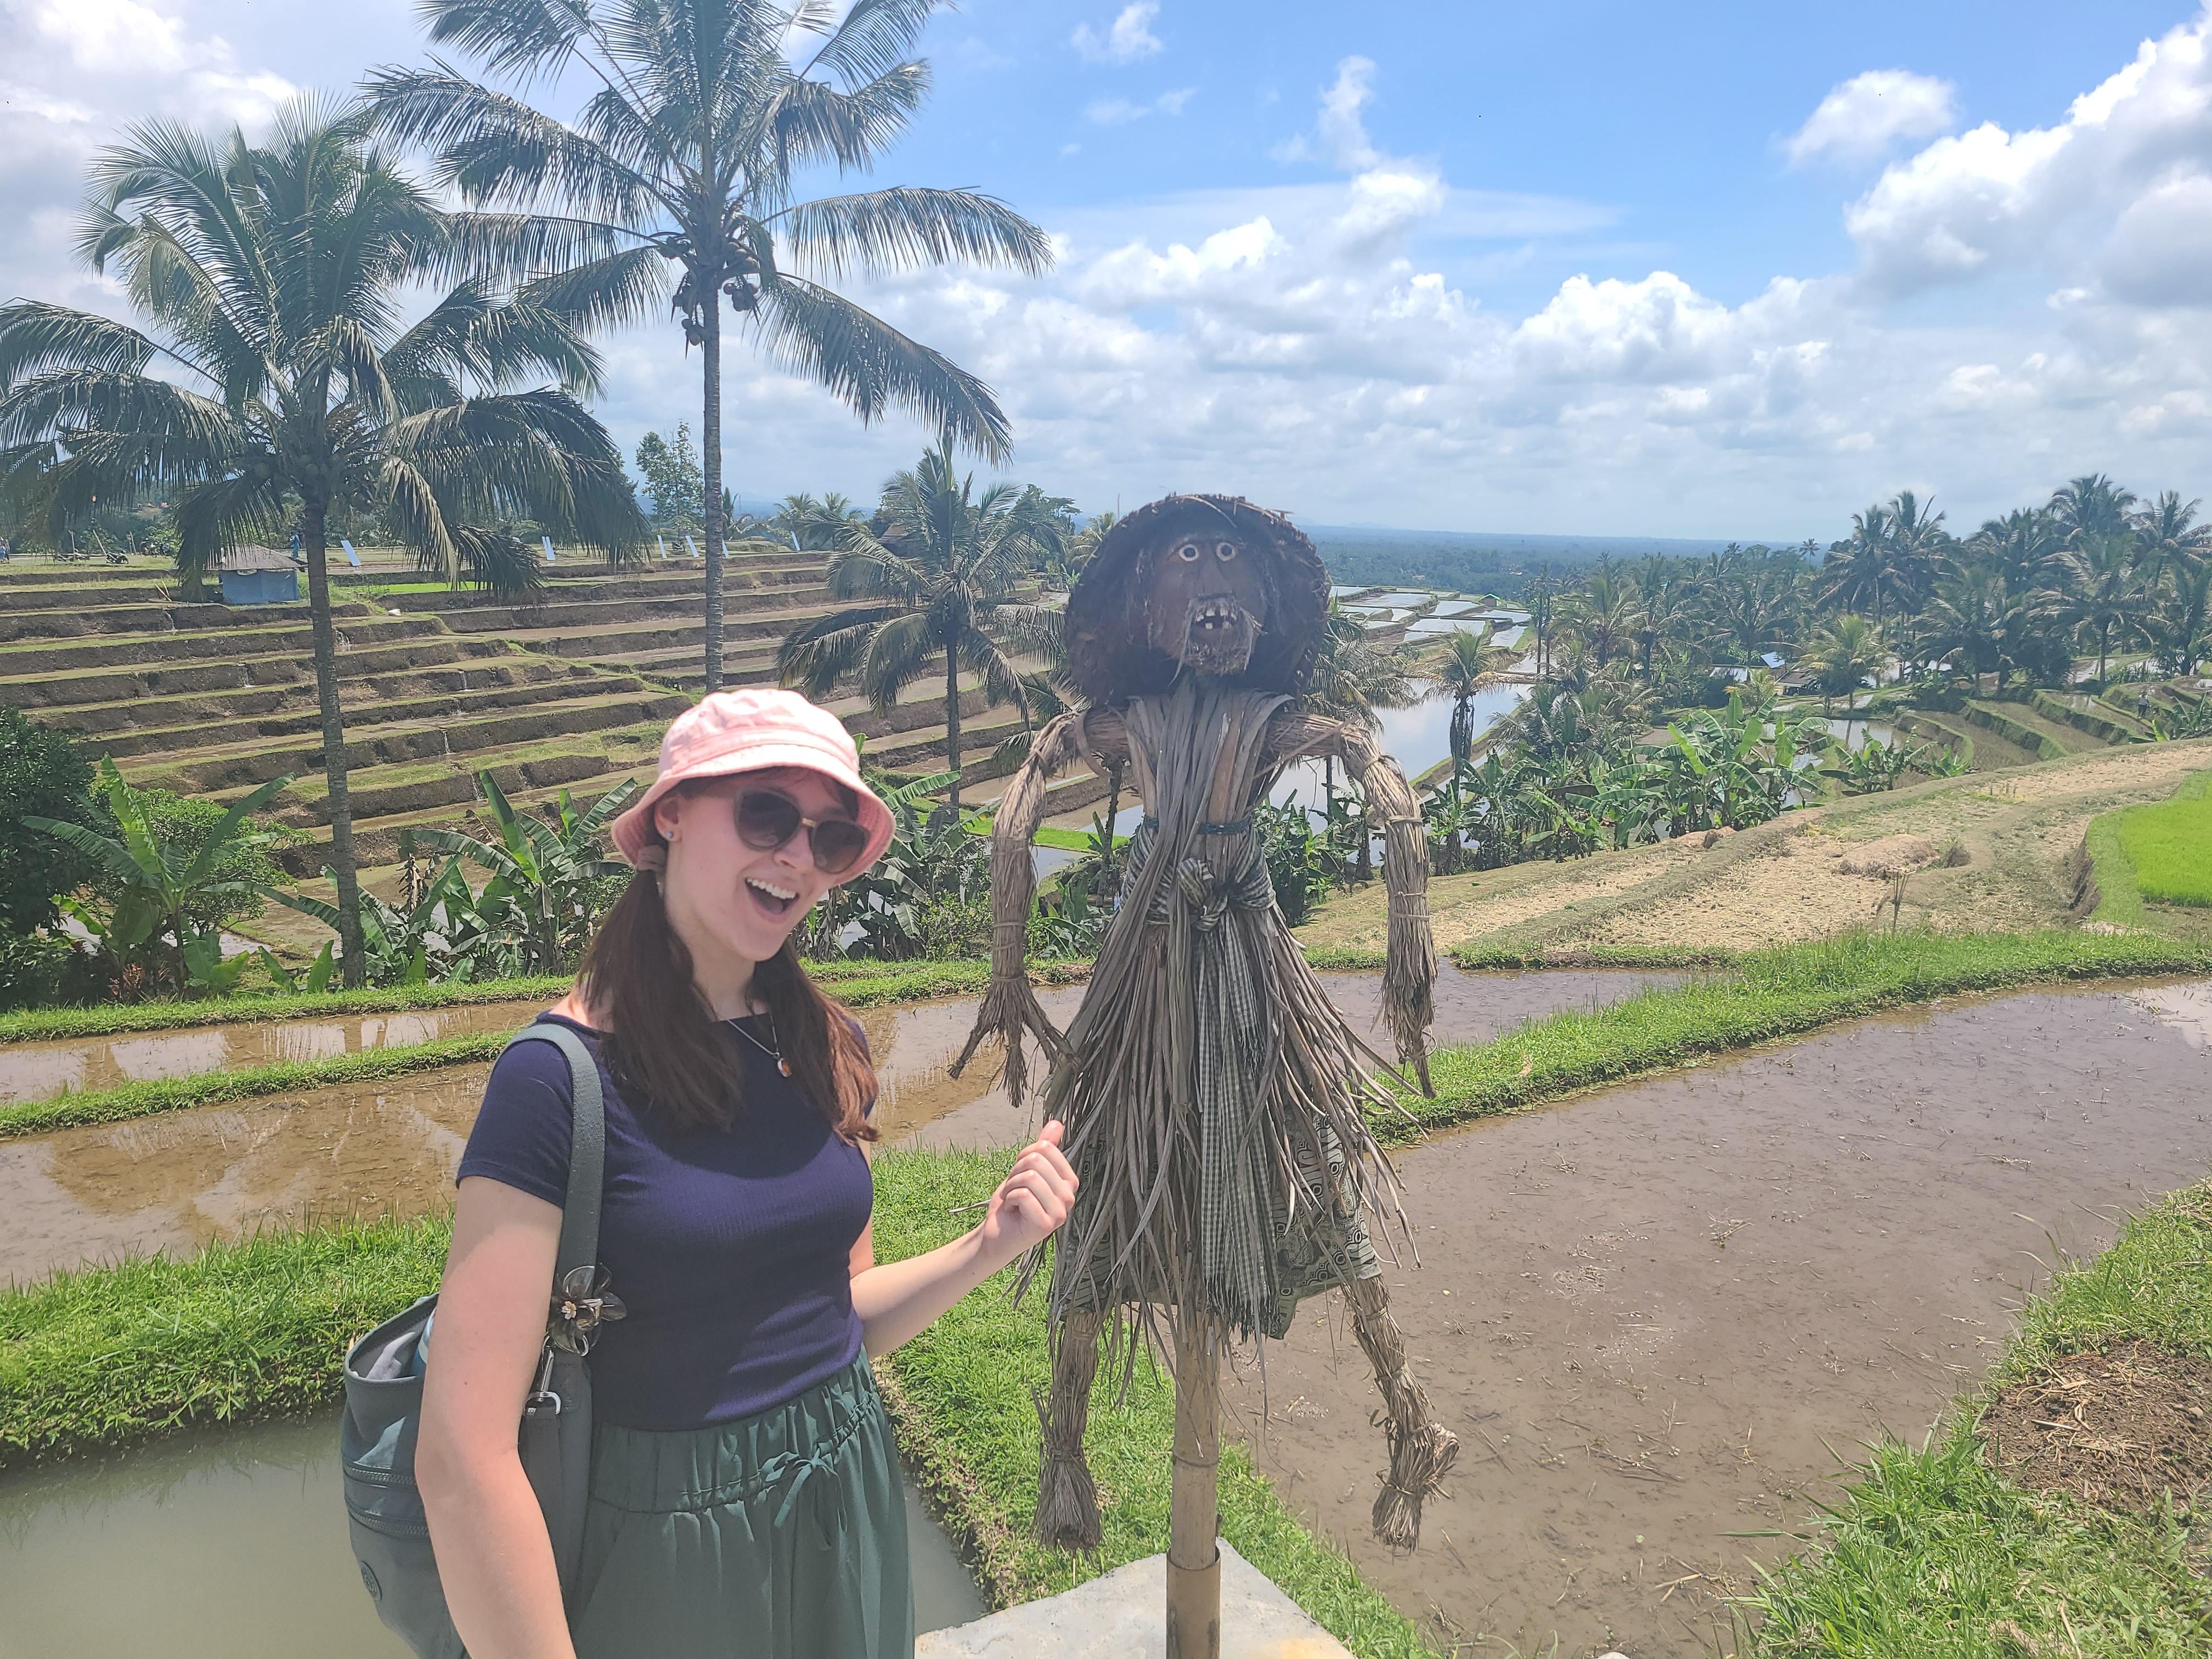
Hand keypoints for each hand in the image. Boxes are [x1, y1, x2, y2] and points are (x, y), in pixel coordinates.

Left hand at [975, 1121, 1077, 1264]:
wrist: (997, 1233)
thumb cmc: (1013, 1203)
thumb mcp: (1025, 1170)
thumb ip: (1044, 1148)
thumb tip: (1056, 1123)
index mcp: (1069, 1181)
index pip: (1045, 1148)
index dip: (1023, 1158)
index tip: (1020, 1177)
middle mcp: (1070, 1196)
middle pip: (1036, 1160)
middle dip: (1015, 1173)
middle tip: (1015, 1192)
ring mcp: (1061, 1212)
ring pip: (1029, 1177)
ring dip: (1011, 1188)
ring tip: (1014, 1202)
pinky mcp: (1047, 1224)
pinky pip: (1022, 1194)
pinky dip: (1009, 1201)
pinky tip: (1013, 1212)